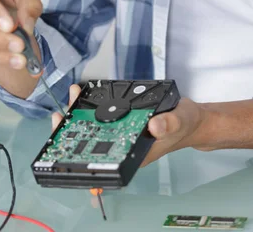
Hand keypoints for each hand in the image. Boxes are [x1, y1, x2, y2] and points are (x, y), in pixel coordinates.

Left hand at [52, 89, 207, 166]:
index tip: (65, 147)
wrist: (190, 118)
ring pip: (95, 127)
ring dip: (81, 114)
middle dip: (74, 129)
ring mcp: (122, 132)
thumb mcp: (180, 121)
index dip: (81, 154)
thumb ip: (168, 123)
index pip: (102, 158)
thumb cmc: (185, 124)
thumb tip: (154, 126)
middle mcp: (124, 145)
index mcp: (134, 153)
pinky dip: (92, 106)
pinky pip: (103, 115)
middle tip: (62, 114)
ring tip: (72, 96)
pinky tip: (85, 95)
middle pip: (91, 141)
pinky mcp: (122, 120)